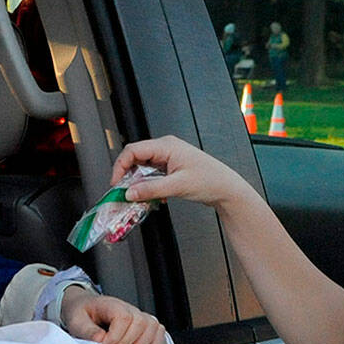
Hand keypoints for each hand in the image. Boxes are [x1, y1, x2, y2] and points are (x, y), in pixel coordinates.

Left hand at [60, 288, 164, 343]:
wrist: (84, 308)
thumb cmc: (81, 314)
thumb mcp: (76, 321)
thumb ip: (87, 330)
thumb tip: (101, 339)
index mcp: (111, 304)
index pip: (123, 317)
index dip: (116, 336)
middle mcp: (129, 308)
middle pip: (141, 322)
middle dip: (127, 343)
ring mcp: (138, 316)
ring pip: (153, 326)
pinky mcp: (143, 326)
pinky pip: (158, 332)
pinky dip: (152, 343)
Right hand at [110, 135, 250, 209]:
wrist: (227, 189)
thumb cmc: (210, 180)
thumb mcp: (177, 186)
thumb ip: (150, 189)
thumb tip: (130, 193)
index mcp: (166, 145)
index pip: (133, 150)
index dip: (120, 166)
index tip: (116, 184)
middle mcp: (166, 148)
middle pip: (136, 158)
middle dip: (128, 176)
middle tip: (125, 193)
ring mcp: (169, 157)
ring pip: (143, 168)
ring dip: (139, 183)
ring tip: (141, 197)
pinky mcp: (171, 168)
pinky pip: (152, 174)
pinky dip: (149, 186)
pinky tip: (154, 196)